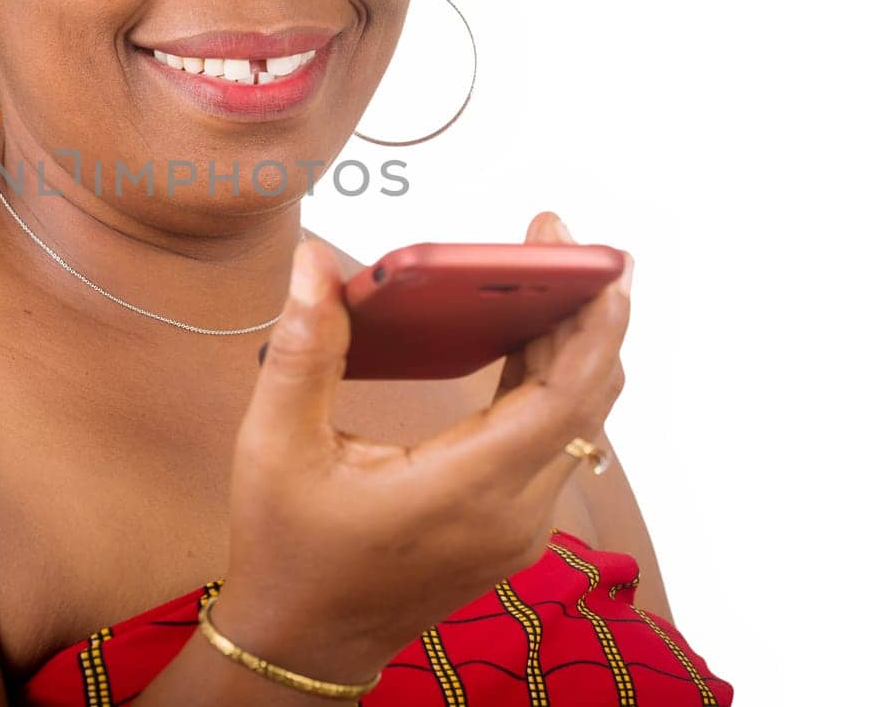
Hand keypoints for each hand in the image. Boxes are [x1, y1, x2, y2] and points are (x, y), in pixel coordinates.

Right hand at [215, 213, 632, 679]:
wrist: (304, 641)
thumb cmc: (287, 548)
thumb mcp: (276, 444)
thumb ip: (304, 349)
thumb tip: (314, 264)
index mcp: (465, 490)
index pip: (564, 398)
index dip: (594, 325)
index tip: (604, 262)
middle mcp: (512, 512)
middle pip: (584, 400)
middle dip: (586, 312)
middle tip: (557, 239)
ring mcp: (519, 526)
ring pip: (577, 423)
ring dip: (571, 346)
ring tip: (543, 274)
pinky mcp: (512, 527)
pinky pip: (554, 444)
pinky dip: (552, 383)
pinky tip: (523, 338)